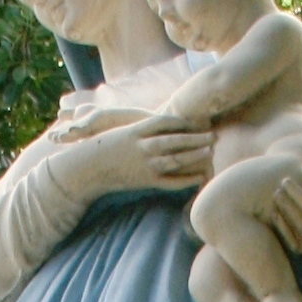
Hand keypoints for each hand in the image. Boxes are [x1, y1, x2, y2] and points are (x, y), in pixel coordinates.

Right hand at [69, 117, 213, 201]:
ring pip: (175, 159)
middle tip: (213, 135)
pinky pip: (170, 181)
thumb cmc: (104, 148)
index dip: (182, 121)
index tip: (195, 120)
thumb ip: (142, 129)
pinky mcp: (146, 181)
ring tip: (210, 151)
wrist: (89, 169)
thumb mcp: (122, 131)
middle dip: (195, 138)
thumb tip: (160, 126)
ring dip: (195, 155)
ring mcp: (145, 165)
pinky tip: (199, 176)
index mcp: (136, 130)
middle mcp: (143, 146)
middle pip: (175, 140)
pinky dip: (186, 179)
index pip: (165, 122)